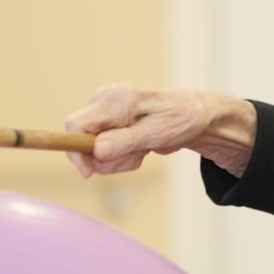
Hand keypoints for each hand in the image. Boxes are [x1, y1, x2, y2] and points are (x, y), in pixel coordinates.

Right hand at [63, 84, 256, 178]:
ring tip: (144, 148)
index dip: (76, 151)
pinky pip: (106, 150)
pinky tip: (142, 147)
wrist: (198, 116)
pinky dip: (124, 155)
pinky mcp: (112, 124)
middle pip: (83, 142)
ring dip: (119, 158)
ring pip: (95, 150)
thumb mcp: (156, 133)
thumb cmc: (181, 118)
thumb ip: (124, 141)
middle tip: (138, 155)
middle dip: (107, 158)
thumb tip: (95, 150)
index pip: (75, 125)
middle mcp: (105, 102)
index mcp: (113, 100)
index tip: (90, 172)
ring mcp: (107, 113)